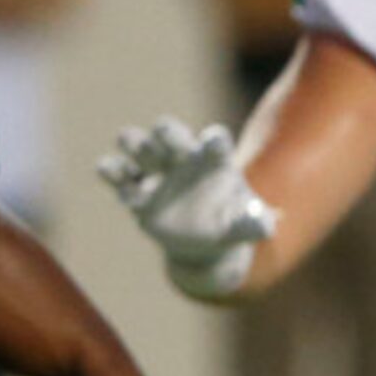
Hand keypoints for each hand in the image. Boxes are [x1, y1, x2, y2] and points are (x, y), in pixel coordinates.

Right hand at [97, 117, 277, 298]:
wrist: (205, 245)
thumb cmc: (230, 225)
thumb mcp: (247, 228)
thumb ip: (255, 225)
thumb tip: (267, 228)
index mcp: (215, 162)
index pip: (216, 143)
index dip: (215, 141)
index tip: (214, 142)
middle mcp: (184, 160)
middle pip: (173, 136)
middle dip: (168, 131)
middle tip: (164, 130)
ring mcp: (158, 174)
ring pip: (140, 148)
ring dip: (135, 141)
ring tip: (130, 141)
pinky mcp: (138, 194)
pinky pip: (120, 177)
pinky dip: (113, 171)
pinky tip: (108, 170)